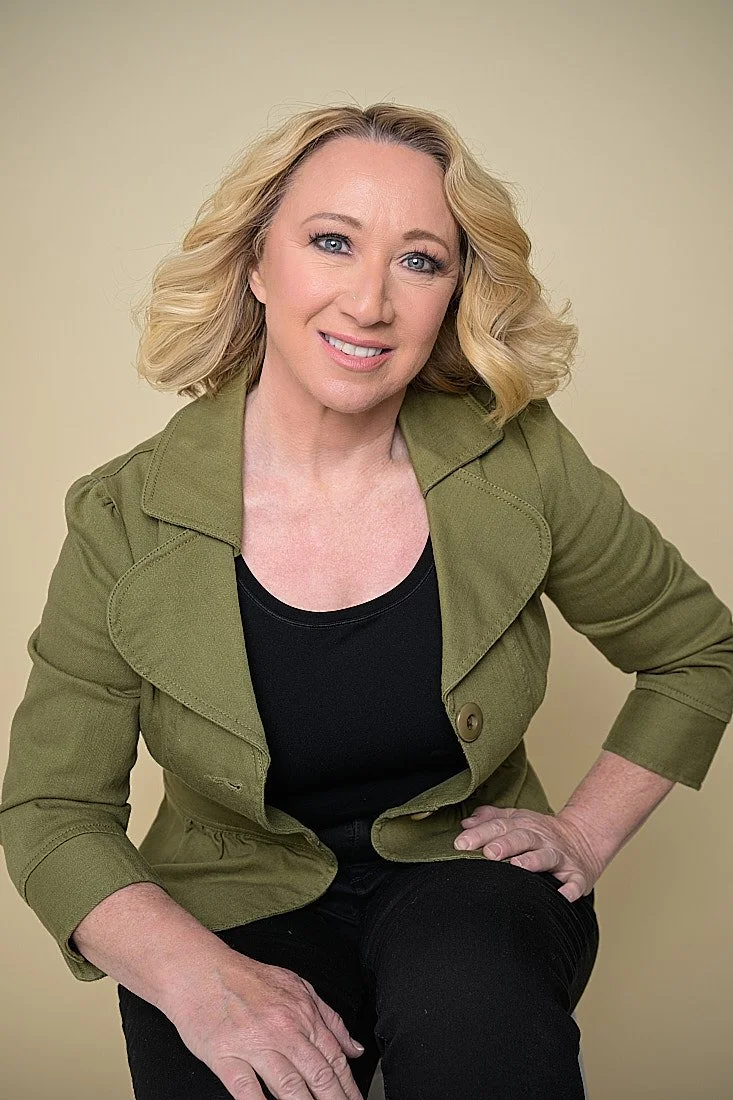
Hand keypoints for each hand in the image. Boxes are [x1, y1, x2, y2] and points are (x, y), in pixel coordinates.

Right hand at [165, 950, 365, 1099]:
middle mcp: (283, 1030)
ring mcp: (254, 1043)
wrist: (200, 970)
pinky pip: (247, 1090)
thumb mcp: (297, 986)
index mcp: (302, 1014)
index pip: (334, 1059)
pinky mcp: (226, 1056)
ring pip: (289, 1086)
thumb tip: (354, 1048)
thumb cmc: (246, 978)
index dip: (348, 1088)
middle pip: (318, 1076)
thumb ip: (329, 1017)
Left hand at [454, 805, 605, 901]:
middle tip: (488, 853)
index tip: (460, 844)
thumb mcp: (517, 819)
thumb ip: (491, 819)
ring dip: (533, 861)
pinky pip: (576, 881)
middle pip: (521, 837)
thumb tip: (466, 823)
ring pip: (546, 855)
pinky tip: (563, 895)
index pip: (499, 825)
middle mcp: (541, 837)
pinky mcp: (577, 874)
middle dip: (505, 844)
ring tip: (518, 866)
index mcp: (523, 824)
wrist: (583, 838)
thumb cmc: (541, 833)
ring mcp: (560, 855)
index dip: (480, 834)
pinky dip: (571, 888)